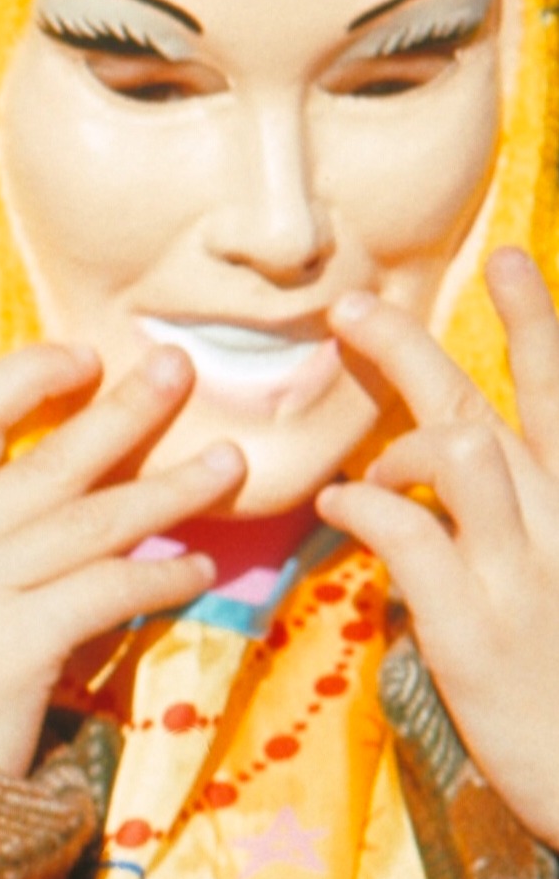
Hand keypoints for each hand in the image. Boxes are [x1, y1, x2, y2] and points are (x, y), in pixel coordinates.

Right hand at [0, 343, 237, 776]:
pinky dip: (162, 577)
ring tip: (233, 464)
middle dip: (122, 410)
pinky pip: (104, 592)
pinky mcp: (9, 645)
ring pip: (88, 523)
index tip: (87, 356)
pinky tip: (204, 567)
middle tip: (181, 367)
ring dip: (168, 490)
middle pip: (44, 460)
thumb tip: (99, 470)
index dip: (26, 377)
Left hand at [318, 249, 558, 847]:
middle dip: (414, 346)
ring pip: (463, 449)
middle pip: (490, 407)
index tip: (508, 259)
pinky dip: (365, 506)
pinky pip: (409, 530)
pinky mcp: (476, 619)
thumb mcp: (553, 576)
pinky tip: (342, 508)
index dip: (539, 324)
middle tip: (348, 306)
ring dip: (395, 441)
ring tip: (363, 464)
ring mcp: (522, 568)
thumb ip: (513, 519)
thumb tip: (440, 478)